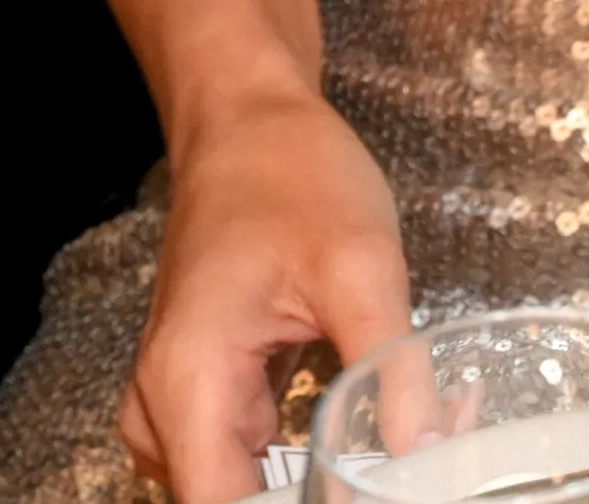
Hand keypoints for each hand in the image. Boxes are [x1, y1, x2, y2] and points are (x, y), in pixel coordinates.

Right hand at [120, 86, 407, 503]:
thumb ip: (390, 370)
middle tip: (409, 468)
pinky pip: (249, 452)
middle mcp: (165, 408)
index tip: (371, 493)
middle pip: (233, 503)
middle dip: (320, 492)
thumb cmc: (293, 176)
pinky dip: (307, 450)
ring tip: (403, 443)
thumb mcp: (361, 266)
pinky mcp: (209, 390)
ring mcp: (182, 401)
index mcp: (187, 384)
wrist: (249, 122)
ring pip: (243, 485)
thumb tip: (423, 457)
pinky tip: (374, 425)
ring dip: (318, 478)